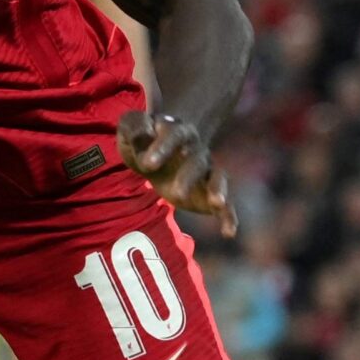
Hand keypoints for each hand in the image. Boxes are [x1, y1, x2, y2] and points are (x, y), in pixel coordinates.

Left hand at [118, 110, 237, 235]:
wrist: (156, 154)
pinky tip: (229, 232)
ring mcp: (206, 171)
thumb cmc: (142, 141)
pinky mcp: (210, 193)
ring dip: (218, 189)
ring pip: (216, 178)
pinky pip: (225, 204)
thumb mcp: (130, 130)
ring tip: (217, 202)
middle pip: (196, 160)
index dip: (162, 148)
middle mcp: (196, 150)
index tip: (147, 164)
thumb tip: (143, 132)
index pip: (172, 135)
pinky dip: (229, 217)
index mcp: (176, 131)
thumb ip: (133, 127)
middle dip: (188, 176)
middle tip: (175, 193)